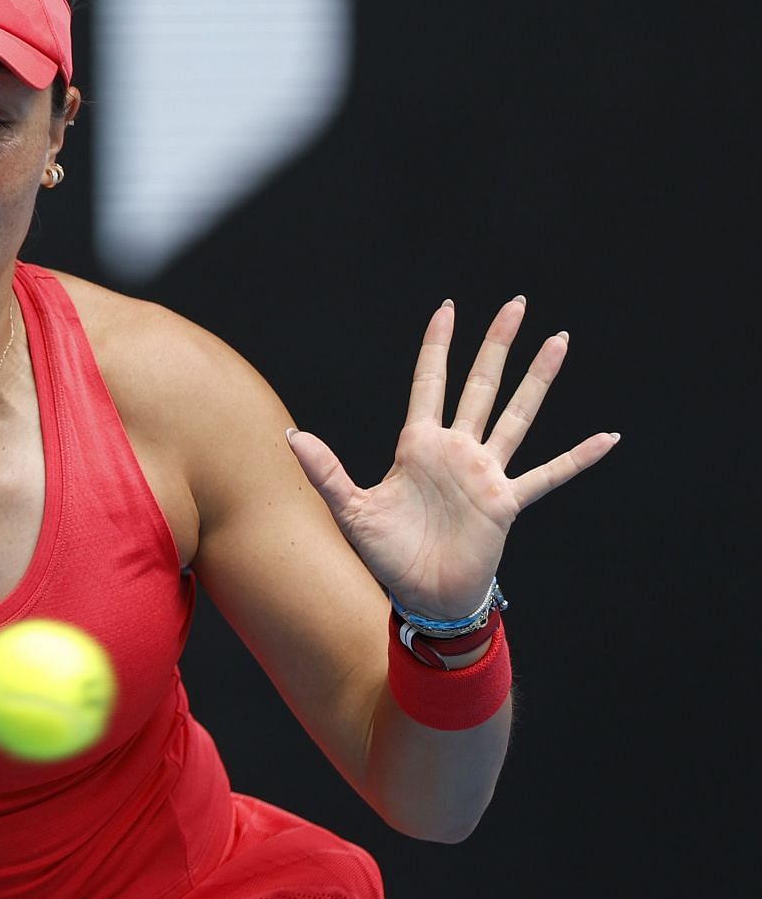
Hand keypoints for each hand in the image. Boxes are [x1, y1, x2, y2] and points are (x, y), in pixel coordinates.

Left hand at [285, 296, 618, 620]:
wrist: (420, 595)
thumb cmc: (386, 553)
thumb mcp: (350, 509)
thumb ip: (324, 471)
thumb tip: (292, 436)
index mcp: (418, 445)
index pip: (429, 383)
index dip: (438, 346)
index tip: (448, 308)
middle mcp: (456, 450)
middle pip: (480, 385)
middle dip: (496, 345)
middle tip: (515, 303)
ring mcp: (485, 473)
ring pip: (517, 414)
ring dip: (538, 379)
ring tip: (558, 340)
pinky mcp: (506, 502)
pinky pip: (549, 475)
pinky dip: (577, 457)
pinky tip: (607, 437)